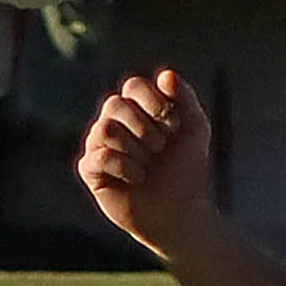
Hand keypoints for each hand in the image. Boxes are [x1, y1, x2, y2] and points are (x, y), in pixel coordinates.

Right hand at [78, 67, 215, 258]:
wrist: (178, 211)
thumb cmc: (185, 170)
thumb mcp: (195, 129)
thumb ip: (184, 97)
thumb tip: (166, 74)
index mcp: (136, 108)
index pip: (133, 85)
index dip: (154, 102)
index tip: (173, 125)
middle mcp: (113, 122)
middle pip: (115, 104)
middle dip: (146, 128)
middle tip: (160, 148)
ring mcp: (98, 145)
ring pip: (105, 129)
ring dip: (136, 150)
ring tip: (147, 166)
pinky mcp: (90, 170)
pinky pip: (100, 156)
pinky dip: (125, 168)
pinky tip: (136, 179)